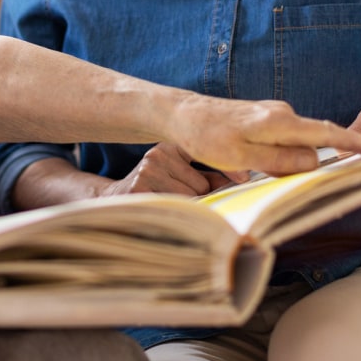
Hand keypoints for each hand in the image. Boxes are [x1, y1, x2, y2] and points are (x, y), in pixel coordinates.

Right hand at [98, 143, 246, 198]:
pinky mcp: (140, 187)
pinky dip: (176, 214)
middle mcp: (158, 154)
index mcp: (170, 147)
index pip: (208, 155)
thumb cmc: (155, 189)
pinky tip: (161, 209)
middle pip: (202, 184)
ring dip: (187, 208)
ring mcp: (147, 170)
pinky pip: (176, 206)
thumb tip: (244, 177)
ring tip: (167, 205)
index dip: (229, 169)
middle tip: (182, 202)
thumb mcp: (179, 176)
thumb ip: (208, 176)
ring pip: (191, 197)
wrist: (114, 201)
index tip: (246, 178)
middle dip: (201, 198)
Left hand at [167, 98, 360, 177]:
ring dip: (294, 162)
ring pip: (297, 144)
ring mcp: (274, 115)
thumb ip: (279, 160)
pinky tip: (262, 167)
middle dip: (324, 161)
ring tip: (270, 175)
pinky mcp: (264, 119)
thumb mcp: (241, 156)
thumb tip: (314, 161)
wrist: (182, 113)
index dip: (355, 144)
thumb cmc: (207, 136)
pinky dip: (283, 156)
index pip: (327, 134)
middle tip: (328, 179)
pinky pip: (285, 141)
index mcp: (280, 122)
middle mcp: (282, 114)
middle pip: (315, 142)